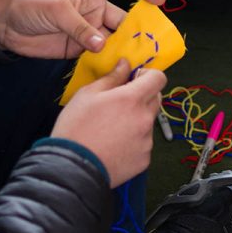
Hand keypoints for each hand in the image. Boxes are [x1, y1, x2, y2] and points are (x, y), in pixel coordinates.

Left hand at [0, 0, 164, 57]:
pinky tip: (115, 71)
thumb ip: (79, 26)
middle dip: (135, 32)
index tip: (160, 1)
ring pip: (113, 40)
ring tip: (133, 63)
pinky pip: (99, 55)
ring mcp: (87, 30)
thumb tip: (101, 44)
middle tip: (146, 47)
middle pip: (123, 19)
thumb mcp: (56, 8)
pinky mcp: (78, 48)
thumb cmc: (28, 2)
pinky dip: (107, 63)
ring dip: (122, 50)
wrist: (4, 24)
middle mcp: (93, 8)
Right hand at [51, 60, 166, 186]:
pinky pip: (144, 143)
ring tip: (112, 129)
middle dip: (142, 97)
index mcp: (132, 99)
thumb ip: (111, 77)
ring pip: (148, 122)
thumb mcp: (87, 94)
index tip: (135, 79)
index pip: (159, 78)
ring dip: (137, 120)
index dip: (148, 75)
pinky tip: (114, 145)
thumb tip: (125, 64)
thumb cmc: (76, 128)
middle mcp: (145, 119)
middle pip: (156, 99)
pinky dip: (134, 141)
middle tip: (120, 104)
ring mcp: (146, 141)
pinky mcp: (144, 159)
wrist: (73, 168)